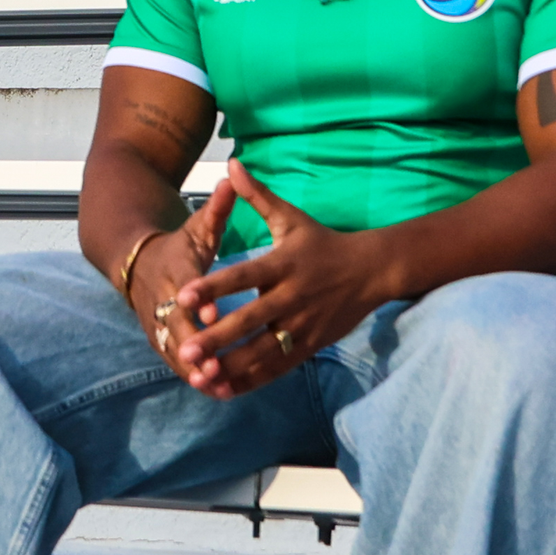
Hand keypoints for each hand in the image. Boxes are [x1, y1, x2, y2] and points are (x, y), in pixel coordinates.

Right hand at [130, 184, 234, 378]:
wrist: (135, 261)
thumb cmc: (178, 245)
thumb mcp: (197, 226)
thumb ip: (217, 208)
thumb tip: (231, 178)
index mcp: (175, 269)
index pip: (187, 286)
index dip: (200, 301)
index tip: (215, 315)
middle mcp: (163, 299)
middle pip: (177, 325)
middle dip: (194, 345)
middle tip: (213, 364)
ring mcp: (158, 322)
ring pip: (174, 349)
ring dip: (193, 369)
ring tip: (214, 385)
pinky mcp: (160, 338)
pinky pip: (176, 361)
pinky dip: (192, 377)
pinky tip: (215, 393)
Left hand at [172, 160, 389, 398]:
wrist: (372, 271)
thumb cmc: (323, 243)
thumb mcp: (292, 218)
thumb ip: (257, 196)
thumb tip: (232, 165)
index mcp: (283, 264)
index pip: (243, 276)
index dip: (213, 286)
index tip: (183, 295)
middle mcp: (292, 297)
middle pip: (249, 321)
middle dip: (217, 338)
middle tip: (185, 351)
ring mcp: (302, 325)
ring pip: (262, 352)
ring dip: (231, 366)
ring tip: (200, 376)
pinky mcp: (309, 346)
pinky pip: (277, 368)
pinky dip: (252, 380)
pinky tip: (224, 389)